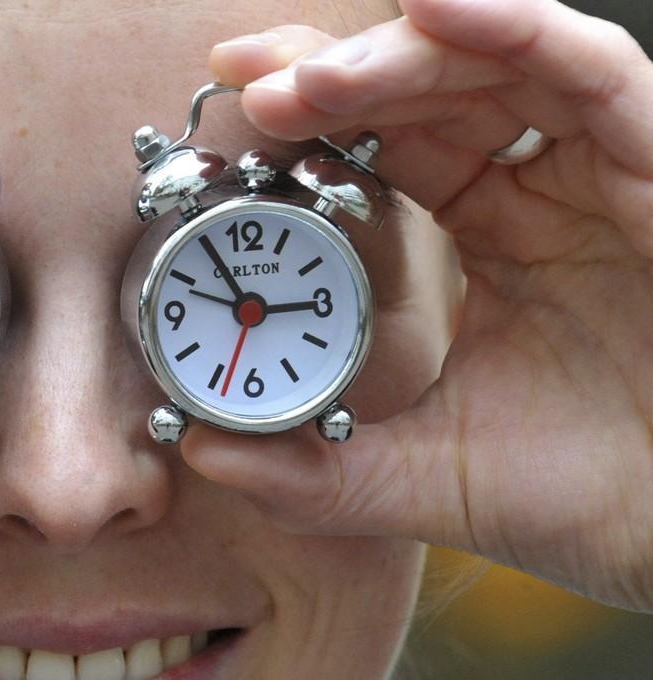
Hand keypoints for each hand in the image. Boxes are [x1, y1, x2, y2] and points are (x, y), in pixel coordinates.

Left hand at [187, 0, 652, 610]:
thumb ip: (318, 470)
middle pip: (435, 89)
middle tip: (246, 80)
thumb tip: (200, 452)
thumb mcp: (429, 477)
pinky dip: (516, 31)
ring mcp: (610, 168)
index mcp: (496, 237)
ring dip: (400, 54)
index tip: (233, 117)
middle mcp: (549, 188)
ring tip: (307, 76)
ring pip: (502, 64)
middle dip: (336, 74)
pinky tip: (437, 11)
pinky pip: (593, 72)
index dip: (317, 124)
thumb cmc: (593, 499)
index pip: (395, 148)